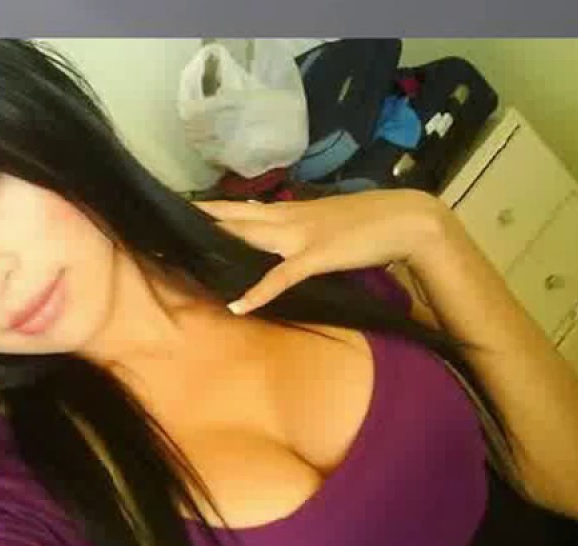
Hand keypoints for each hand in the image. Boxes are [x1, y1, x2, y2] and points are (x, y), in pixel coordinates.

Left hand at [195, 189, 449, 314]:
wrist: (406, 219)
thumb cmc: (373, 221)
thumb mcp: (330, 221)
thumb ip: (305, 226)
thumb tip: (285, 234)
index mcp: (294, 211)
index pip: (246, 208)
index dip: (215, 209)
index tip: (186, 209)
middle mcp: (290, 218)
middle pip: (237, 217)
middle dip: (204, 220)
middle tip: (171, 221)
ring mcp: (301, 237)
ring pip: (250, 237)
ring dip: (220, 244)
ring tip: (187, 251)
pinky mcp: (316, 257)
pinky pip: (281, 277)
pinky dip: (259, 292)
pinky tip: (238, 305)